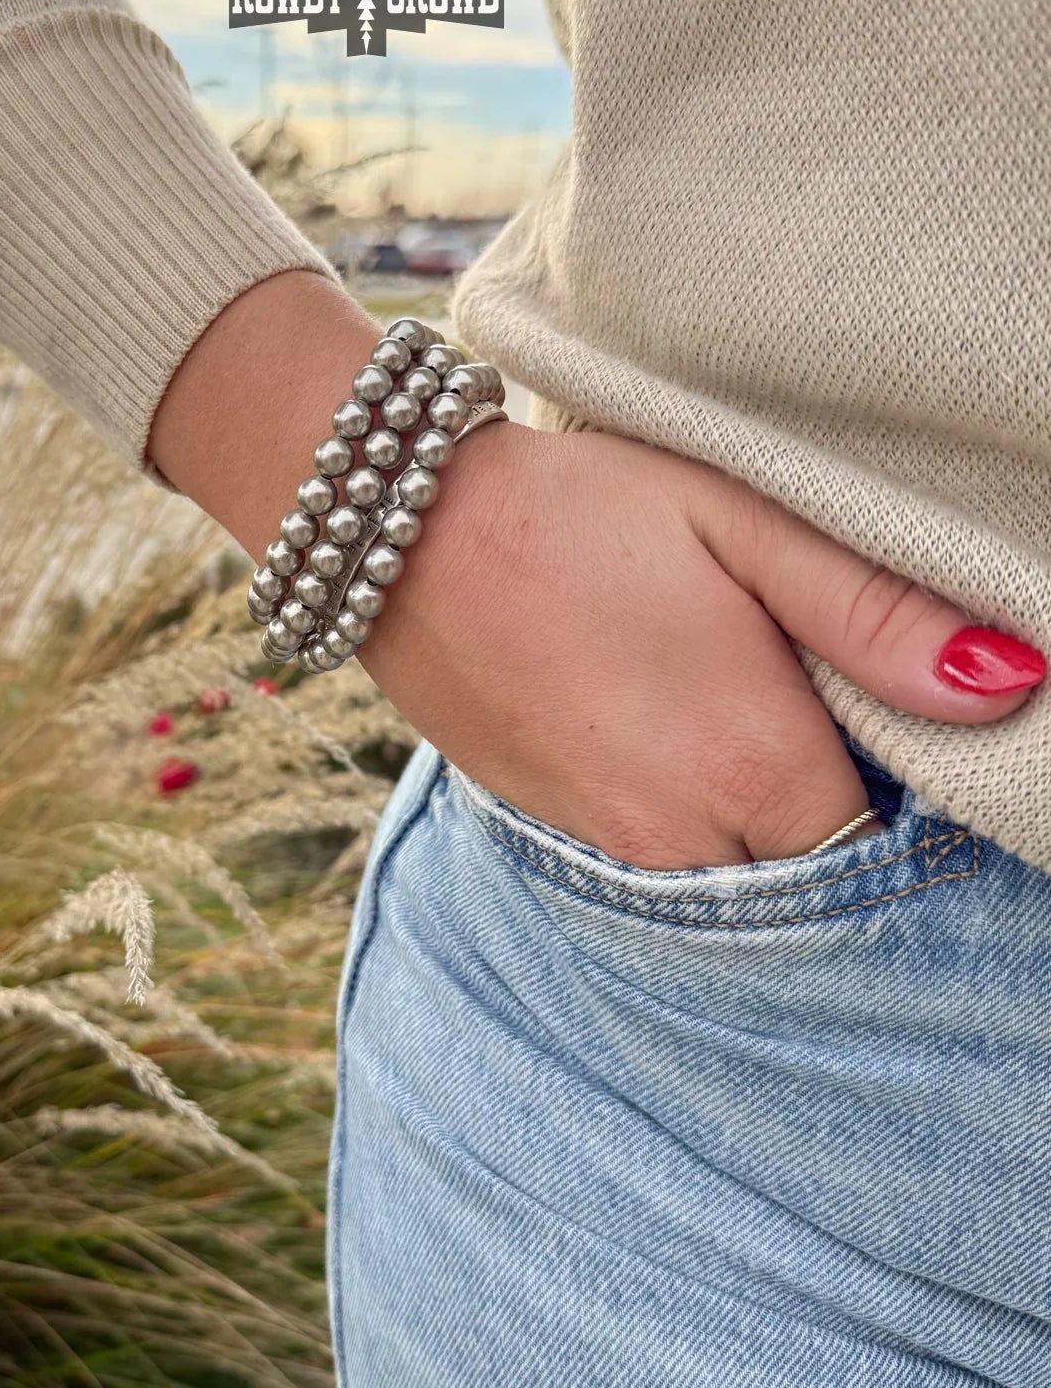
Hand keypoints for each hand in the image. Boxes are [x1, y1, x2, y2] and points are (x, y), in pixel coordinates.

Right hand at [358, 419, 1043, 867]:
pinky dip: (681, 822)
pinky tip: (661, 730)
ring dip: (751, 825)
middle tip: (804, 705)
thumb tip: (1008, 683)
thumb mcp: (741, 525)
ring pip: (727, 880)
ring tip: (728, 712)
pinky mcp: (553, 838)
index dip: (899, 782)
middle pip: (806, 873)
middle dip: (825, 809)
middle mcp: (683, 839)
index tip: (875, 714)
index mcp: (754, 766)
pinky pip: (655, 866)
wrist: (399, 528)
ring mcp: (609, 850)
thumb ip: (874, 615)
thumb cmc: (582, 507)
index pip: (883, 839)